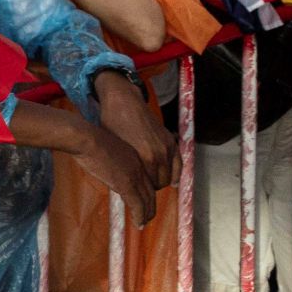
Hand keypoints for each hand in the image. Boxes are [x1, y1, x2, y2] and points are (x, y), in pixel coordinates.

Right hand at [74, 122, 156, 222]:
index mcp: (133, 157)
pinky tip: (139, 224)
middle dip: (149, 205)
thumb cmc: (86, 139)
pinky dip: (140, 216)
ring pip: (147, 200)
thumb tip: (105, 165)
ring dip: (146, 214)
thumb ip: (110, 159)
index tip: (143, 201)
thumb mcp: (104, 148)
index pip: (145, 178)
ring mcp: (133, 176)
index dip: (146, 192)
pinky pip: (137, 205)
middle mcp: (138, 167)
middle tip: (147, 216)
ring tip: (143, 223)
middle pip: (150, 191)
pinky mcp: (126, 184)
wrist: (85, 138)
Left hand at [94, 75, 177, 191]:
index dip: (143, 190)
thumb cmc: (113, 123)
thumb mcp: (115, 147)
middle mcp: (160, 153)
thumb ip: (126, 166)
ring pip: (172, 174)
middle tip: (144, 187)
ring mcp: (167, 146)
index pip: (150, 185)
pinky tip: (171, 178)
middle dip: (154, 186)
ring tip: (153, 181)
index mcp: (146, 157)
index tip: (137, 191)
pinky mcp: (170, 140)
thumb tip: (126, 184)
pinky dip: (175, 171)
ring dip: (164, 179)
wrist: (123, 100)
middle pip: (162, 182)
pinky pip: (178, 163)